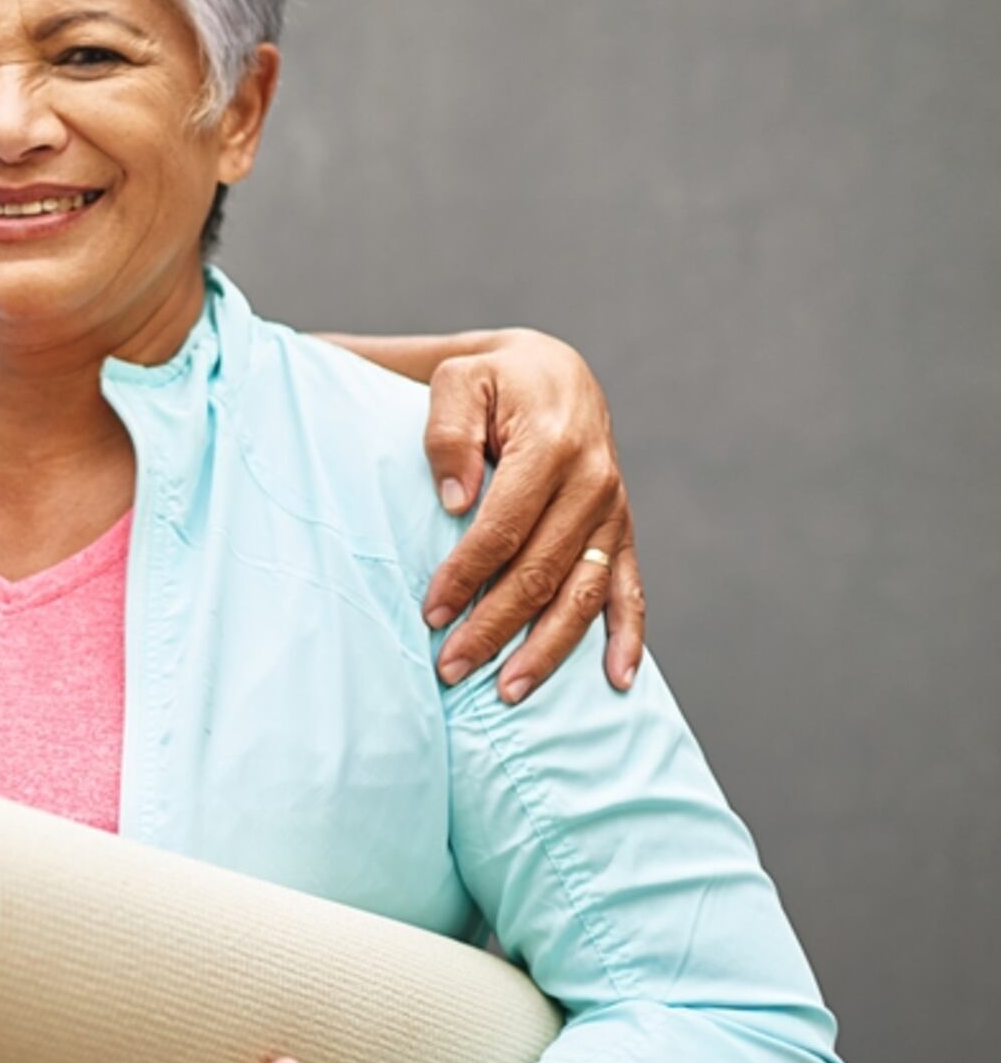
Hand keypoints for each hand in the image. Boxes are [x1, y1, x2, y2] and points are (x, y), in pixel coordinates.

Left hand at [418, 329, 644, 699]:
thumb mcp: (459, 380)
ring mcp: (614, 510)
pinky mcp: (622, 528)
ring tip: (510, 690)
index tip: (431, 613)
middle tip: (451, 668)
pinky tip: (617, 680)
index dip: (466, 575)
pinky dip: (628, 636)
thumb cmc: (494, 380)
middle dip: (495, 626)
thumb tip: (454, 502)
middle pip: (541, 571)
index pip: (503, 528)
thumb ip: (448, 432)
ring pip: (584, 592)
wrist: (553, 372)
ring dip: (548, 647)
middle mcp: (594, 482)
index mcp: (552, 446)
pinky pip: (630, 588)